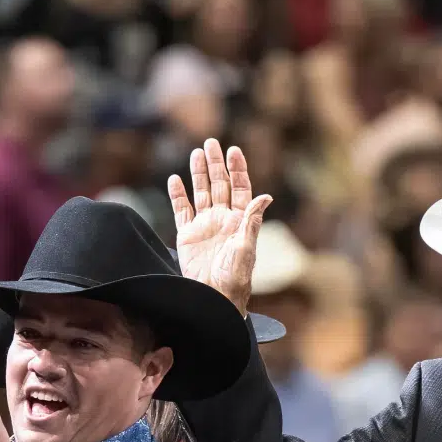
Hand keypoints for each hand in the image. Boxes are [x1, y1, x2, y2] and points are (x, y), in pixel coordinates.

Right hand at [168, 141, 270, 314]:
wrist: (214, 297)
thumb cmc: (235, 277)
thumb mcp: (246, 248)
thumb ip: (252, 221)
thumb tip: (266, 196)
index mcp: (240, 220)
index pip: (240, 188)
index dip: (237, 169)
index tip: (234, 150)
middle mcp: (223, 218)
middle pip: (219, 184)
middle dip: (216, 164)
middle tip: (211, 143)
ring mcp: (204, 225)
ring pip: (201, 192)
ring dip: (198, 173)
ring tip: (196, 153)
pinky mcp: (187, 235)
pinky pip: (181, 210)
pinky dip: (177, 195)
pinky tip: (175, 180)